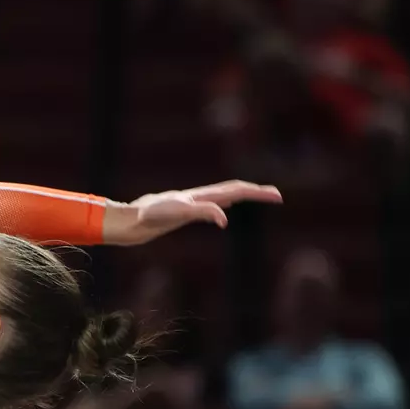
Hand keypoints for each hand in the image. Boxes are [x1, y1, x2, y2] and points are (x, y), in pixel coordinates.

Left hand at [104, 180, 281, 244]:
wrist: (132, 218)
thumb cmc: (152, 215)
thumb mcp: (178, 212)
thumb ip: (202, 212)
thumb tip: (225, 218)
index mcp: (202, 196)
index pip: (236, 190)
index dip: (257, 193)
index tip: (277, 196)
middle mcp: (200, 196)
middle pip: (234, 190)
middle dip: (256, 192)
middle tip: (277, 196)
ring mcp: (193, 203)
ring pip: (224, 195)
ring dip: (244, 196)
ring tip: (259, 195)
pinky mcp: (185, 211)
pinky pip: (212, 205)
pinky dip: (226, 204)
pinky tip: (226, 208)